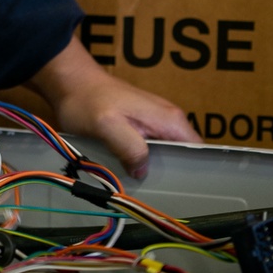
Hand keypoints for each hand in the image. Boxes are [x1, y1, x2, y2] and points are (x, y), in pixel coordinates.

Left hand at [26, 35, 200, 178]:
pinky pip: (152, 149)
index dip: (195, 171)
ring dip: (156, 168)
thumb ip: (130, 147)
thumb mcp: (107, 126)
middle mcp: (169, 119)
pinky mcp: (142, 125)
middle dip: (174, 173)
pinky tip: (132, 172)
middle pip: (185, 156)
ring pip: (168, 154)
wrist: (72, 82)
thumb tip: (143, 170)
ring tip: (143, 185)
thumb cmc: (87, 101)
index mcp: (170, 119)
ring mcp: (156, 121)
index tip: (183, 189)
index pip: (199, 151)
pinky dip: (144, 161)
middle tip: (156, 190)